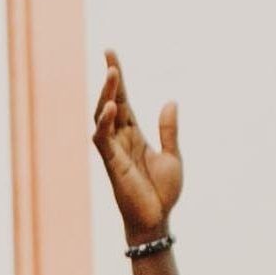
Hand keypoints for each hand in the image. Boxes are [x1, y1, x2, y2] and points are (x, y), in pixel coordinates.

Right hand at [89, 54, 181, 241]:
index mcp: (134, 135)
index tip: (111, 54)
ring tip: (113, 72)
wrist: (158, 220)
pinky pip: (102, 139)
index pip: (123, 100)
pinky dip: (105, 122)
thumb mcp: (173, 156)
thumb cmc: (163, 193)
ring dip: (107, 94)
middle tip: (110, 55)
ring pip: (102, 116)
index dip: (118, 78)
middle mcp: (120, 139)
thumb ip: (169, 130)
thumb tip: (170, 102)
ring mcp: (114, 150)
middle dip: (110, 79)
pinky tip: (112, 107)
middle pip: (110, 102)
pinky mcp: (112, 164)